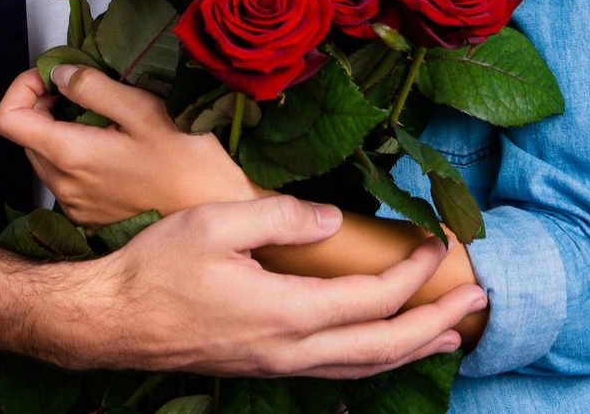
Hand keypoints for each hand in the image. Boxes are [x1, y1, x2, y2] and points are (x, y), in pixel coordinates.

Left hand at [0, 63, 260, 226]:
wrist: (218, 215)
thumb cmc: (189, 161)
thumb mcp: (145, 110)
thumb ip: (95, 88)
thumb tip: (60, 74)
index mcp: (70, 155)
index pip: (7, 118)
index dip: (22, 88)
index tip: (56, 75)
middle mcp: (63, 186)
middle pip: (26, 136)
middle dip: (46, 105)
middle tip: (87, 88)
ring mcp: (76, 206)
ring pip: (47, 157)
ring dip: (63, 130)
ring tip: (108, 118)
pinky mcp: (91, 217)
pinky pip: (68, 179)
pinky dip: (79, 156)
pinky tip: (118, 149)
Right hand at [44, 194, 484, 377]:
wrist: (110, 322)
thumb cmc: (156, 269)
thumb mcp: (215, 223)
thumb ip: (278, 216)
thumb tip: (329, 218)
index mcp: (284, 312)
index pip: (370, 298)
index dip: (411, 273)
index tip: (436, 242)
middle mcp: (290, 350)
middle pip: (383, 346)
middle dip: (436, 321)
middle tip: (479, 298)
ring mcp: (278, 366)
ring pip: (362, 368)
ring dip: (413, 348)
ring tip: (451, 331)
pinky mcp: (266, 367)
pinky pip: (336, 372)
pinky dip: (374, 360)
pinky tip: (383, 347)